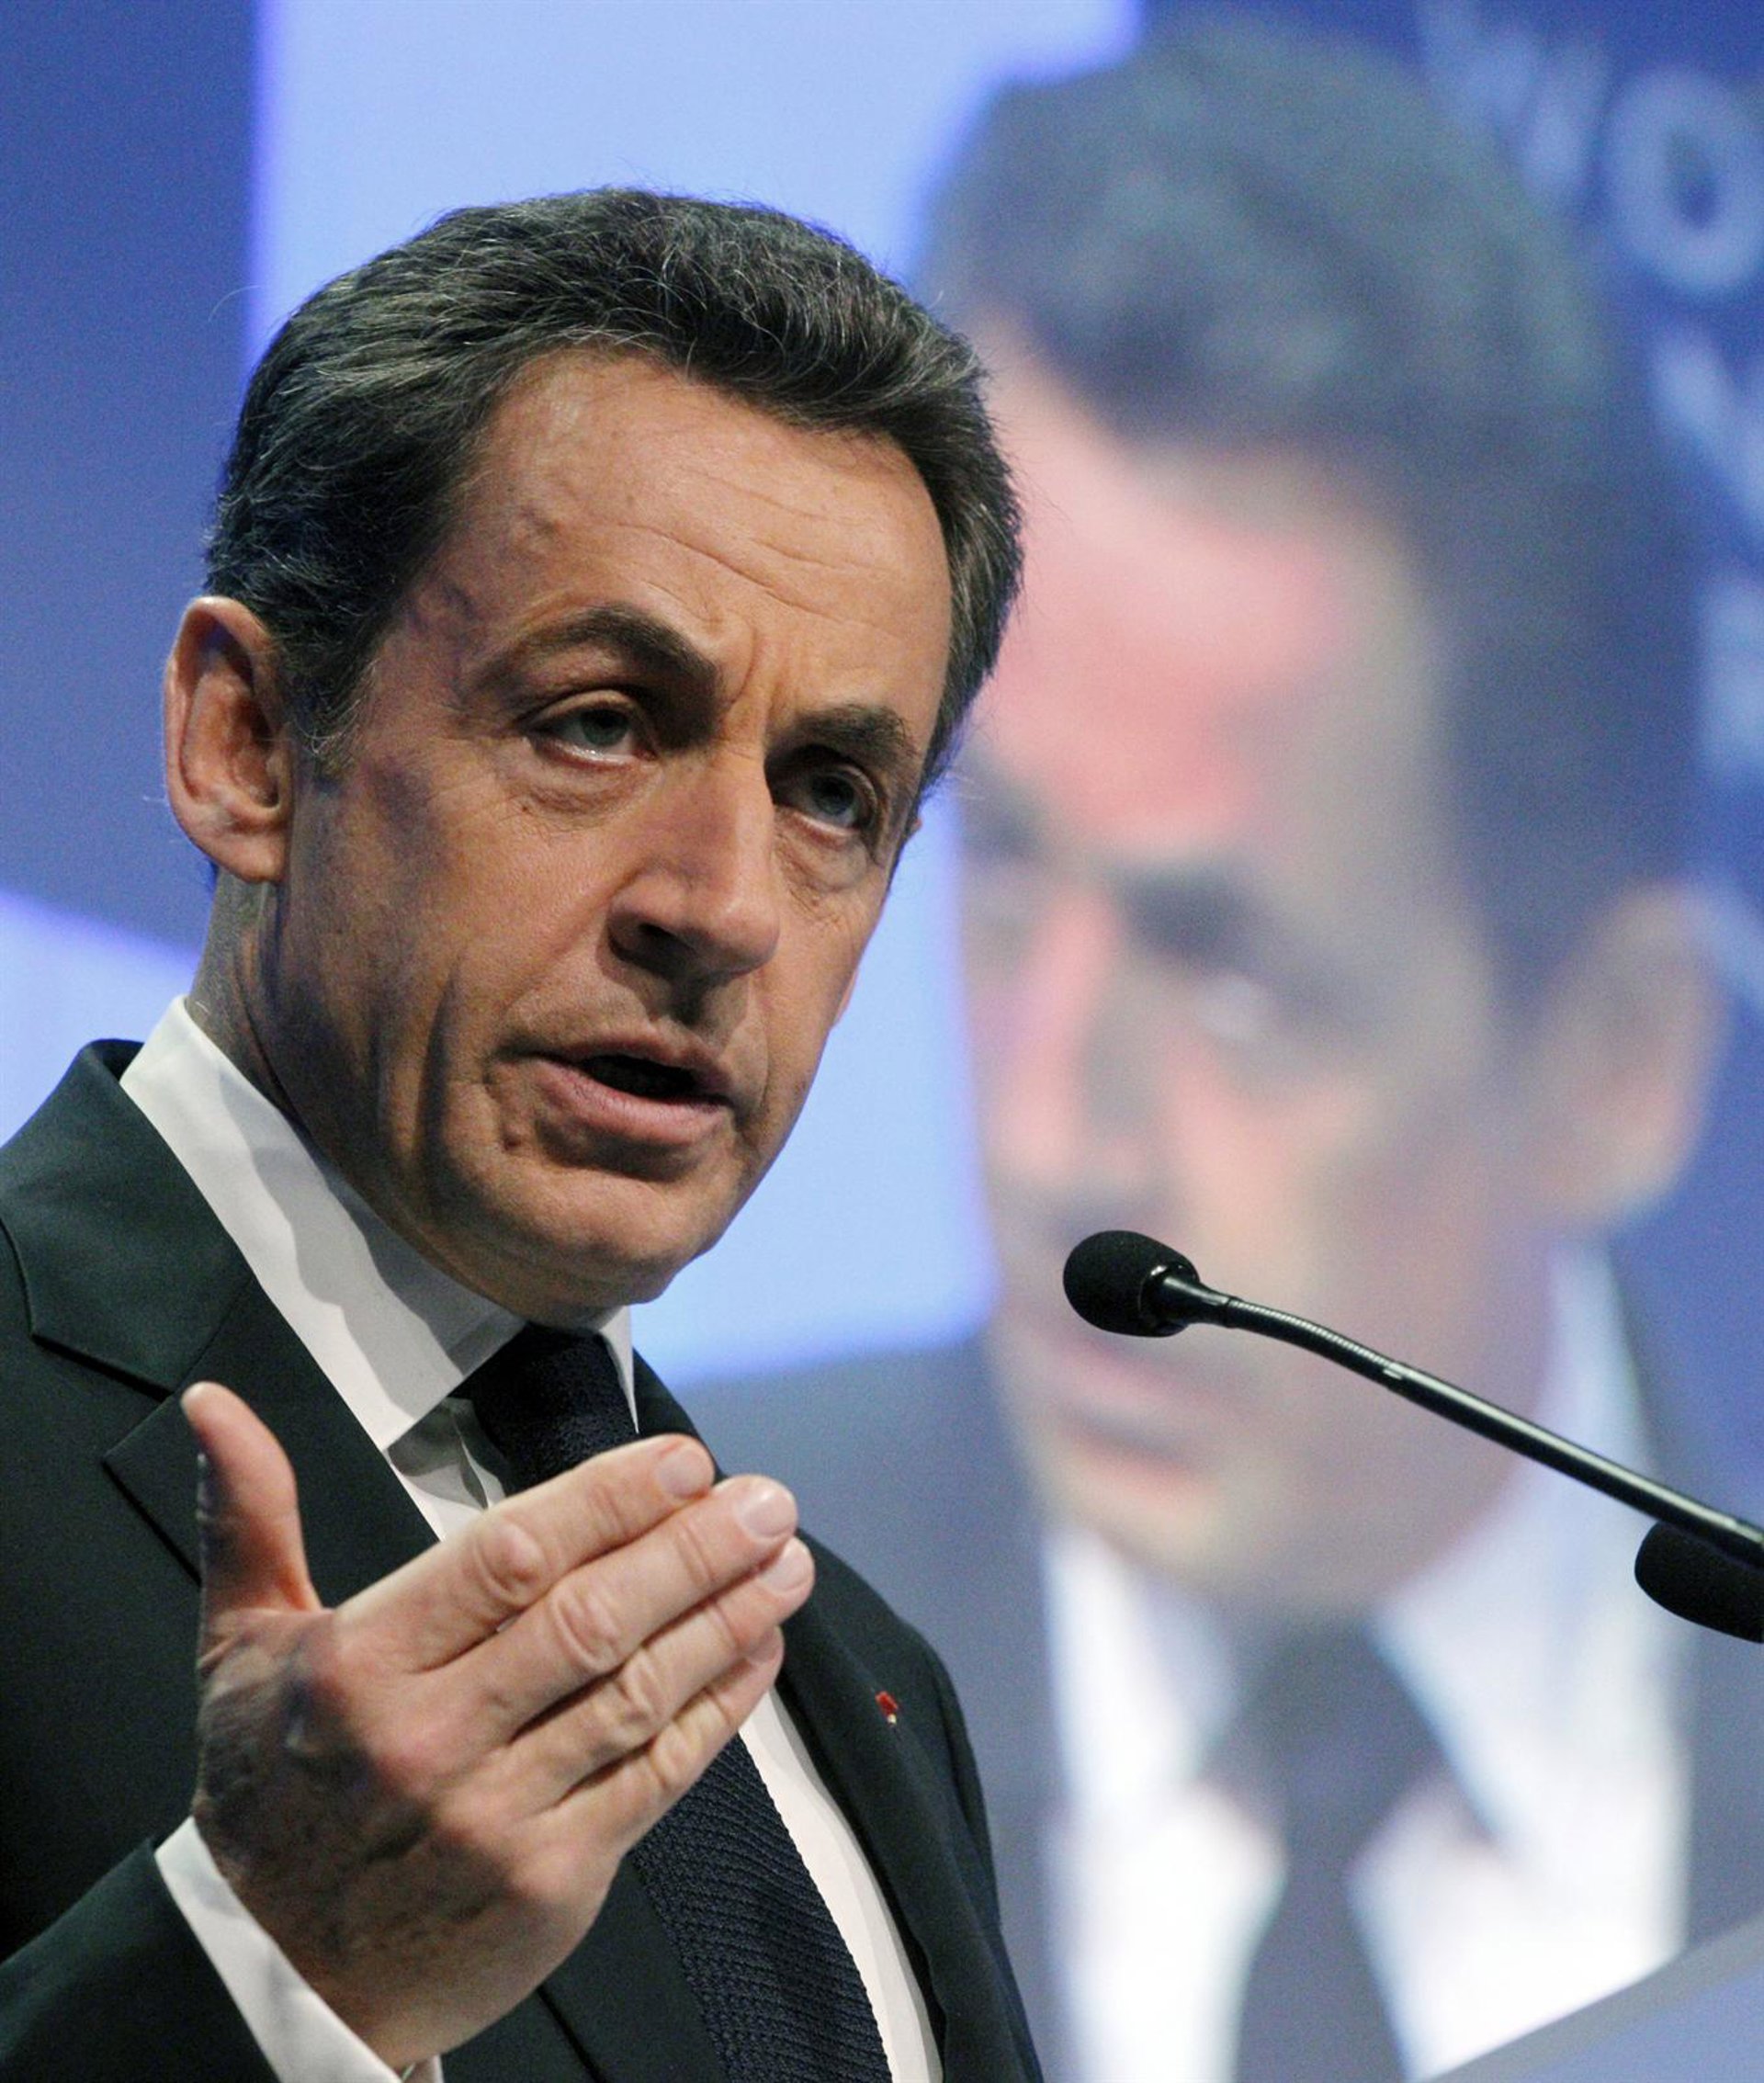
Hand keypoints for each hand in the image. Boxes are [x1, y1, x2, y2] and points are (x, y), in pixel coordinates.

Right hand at [181, 1379, 811, 2068]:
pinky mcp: (553, 1880)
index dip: (610, 1500)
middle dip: (693, 1550)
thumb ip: (249, 1517)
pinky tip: (759, 1651)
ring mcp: (497, 1818)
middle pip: (591, 1621)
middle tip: (765, 1499)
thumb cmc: (267, 1791)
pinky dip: (719, 1709)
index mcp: (359, 1667)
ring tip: (785, 1561)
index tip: (683, 1461)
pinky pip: (657, 1778)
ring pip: (638, 1695)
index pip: (509, 1557)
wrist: (274, 1978)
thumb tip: (216, 1401)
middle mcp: (430, 1741)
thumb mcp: (237, 1648)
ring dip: (726, 1620)